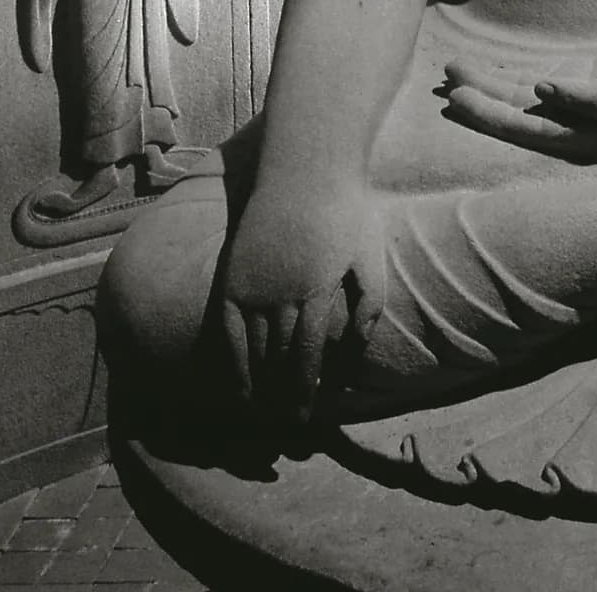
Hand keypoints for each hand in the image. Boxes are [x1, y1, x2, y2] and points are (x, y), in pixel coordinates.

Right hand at [218, 176, 376, 423]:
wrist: (306, 167)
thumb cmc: (347, 211)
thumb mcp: (369, 256)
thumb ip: (368, 305)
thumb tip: (357, 351)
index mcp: (315, 290)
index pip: (307, 358)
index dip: (306, 391)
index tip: (309, 417)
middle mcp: (278, 293)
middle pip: (279, 361)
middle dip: (285, 397)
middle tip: (292, 428)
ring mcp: (251, 285)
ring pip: (254, 350)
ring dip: (262, 386)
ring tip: (270, 416)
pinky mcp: (232, 277)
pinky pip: (227, 332)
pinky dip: (231, 364)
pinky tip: (238, 390)